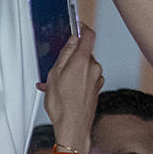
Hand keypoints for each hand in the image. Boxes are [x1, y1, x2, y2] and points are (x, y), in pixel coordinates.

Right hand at [41, 24, 102, 147]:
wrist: (73, 126)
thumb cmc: (63, 105)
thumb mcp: (55, 74)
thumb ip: (65, 54)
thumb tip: (72, 39)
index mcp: (83, 61)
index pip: (88, 35)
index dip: (81, 27)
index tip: (75, 26)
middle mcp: (94, 68)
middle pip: (84, 52)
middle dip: (70, 56)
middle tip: (56, 65)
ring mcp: (97, 79)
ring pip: (83, 66)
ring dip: (70, 70)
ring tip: (55, 83)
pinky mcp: (96, 88)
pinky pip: (85, 78)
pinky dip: (74, 80)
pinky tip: (62, 89)